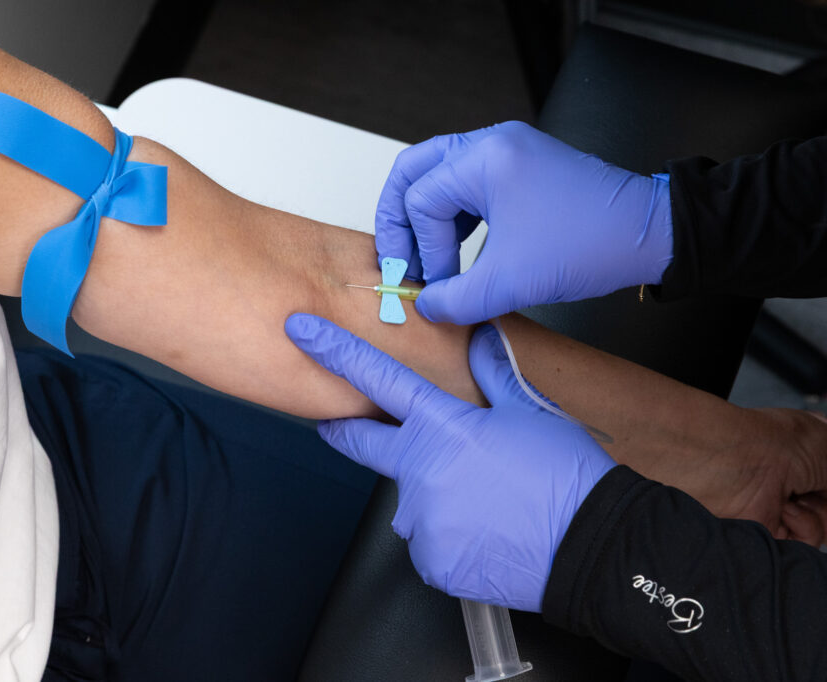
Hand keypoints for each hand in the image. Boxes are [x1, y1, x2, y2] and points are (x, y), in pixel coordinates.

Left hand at [285, 313, 615, 610]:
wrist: (595, 549)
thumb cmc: (566, 477)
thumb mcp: (530, 413)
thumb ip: (494, 374)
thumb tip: (480, 338)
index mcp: (442, 428)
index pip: (376, 378)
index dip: (334, 351)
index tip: (301, 331)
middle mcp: (420, 473)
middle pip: (363, 444)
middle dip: (346, 430)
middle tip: (339, 425)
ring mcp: (422, 522)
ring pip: (410, 501)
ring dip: (431, 497)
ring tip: (483, 503)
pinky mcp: (432, 562)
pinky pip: (429, 542)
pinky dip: (448, 537)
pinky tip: (484, 534)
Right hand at [374, 121, 673, 323]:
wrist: (650, 236)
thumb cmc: (591, 244)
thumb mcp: (511, 282)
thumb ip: (456, 299)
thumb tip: (426, 306)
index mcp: (485, 158)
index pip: (421, 200)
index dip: (422, 248)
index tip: (437, 284)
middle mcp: (491, 143)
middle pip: (413, 170)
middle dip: (398, 217)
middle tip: (396, 257)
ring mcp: (507, 151)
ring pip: (437, 174)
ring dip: (425, 217)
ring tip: (426, 257)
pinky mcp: (521, 168)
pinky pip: (466, 184)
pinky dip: (452, 216)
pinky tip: (456, 248)